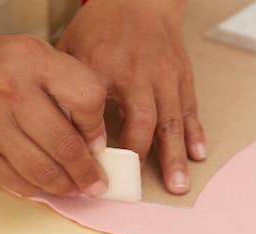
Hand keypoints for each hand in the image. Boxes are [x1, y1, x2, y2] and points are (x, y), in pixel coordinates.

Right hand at [0, 31, 108, 197]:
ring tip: (75, 187)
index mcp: (31, 61)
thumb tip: (93, 137)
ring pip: (42, 171)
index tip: (98, 142)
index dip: (97, 127)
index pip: (86, 99)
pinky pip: (16, 181)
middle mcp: (9, 92)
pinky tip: (46, 185)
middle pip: (65, 145)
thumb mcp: (32, 54)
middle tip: (96, 182)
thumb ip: (66, 86)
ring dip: (65, 186)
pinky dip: (37, 189)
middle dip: (87, 172)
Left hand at [56, 0, 206, 194]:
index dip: (99, 145)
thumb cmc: (103, 26)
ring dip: (175, 156)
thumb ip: (64, 88)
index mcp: (104, 67)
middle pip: (144, 121)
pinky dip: (194, 134)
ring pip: (172, 121)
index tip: (96, 170)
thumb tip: (58, 132)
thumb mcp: (71, 49)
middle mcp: (138, 73)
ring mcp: (164, 76)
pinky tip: (197, 155)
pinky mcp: (182, 78)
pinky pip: (190, 110)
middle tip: (139, 186)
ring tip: (177, 185)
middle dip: (142, 157)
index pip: (100, 114)